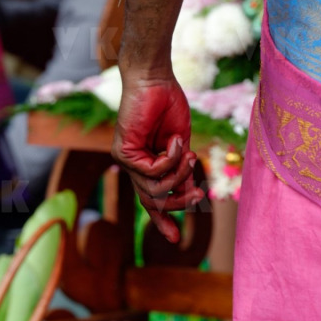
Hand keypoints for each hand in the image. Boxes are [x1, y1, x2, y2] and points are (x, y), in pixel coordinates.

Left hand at [112, 69, 204, 242]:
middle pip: (153, 200)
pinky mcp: (122, 153)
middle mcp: (131, 166)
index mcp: (145, 165)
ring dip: (178, 175)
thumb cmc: (167, 106)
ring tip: (188, 154)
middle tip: (199, 196)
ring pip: (154, 189)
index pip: (151, 200)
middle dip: (179, 201)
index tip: (176, 240)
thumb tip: (191, 195)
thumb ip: (181, 172)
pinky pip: (151, 172)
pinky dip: (169, 159)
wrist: (155, 80)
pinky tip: (174, 141)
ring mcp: (124, 161)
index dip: (163, 220)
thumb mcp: (180, 147)